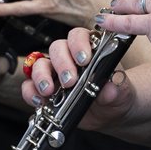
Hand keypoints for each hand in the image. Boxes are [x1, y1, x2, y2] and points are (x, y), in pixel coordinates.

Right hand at [22, 28, 136, 131]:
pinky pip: (29, 86)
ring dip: (41, 76)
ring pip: (39, 64)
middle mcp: (69, 57)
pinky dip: (30, 92)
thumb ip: (116, 87)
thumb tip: (109, 87)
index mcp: (89, 49)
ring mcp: (54, 73)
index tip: (84, 60)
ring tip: (49, 91)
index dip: (78, 44)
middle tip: (69, 81)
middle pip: (57, 48)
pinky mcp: (44, 90)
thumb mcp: (121, 91)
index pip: (78, 36)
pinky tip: (40, 101)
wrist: (109, 113)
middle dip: (61, 63)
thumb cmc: (115, 93)